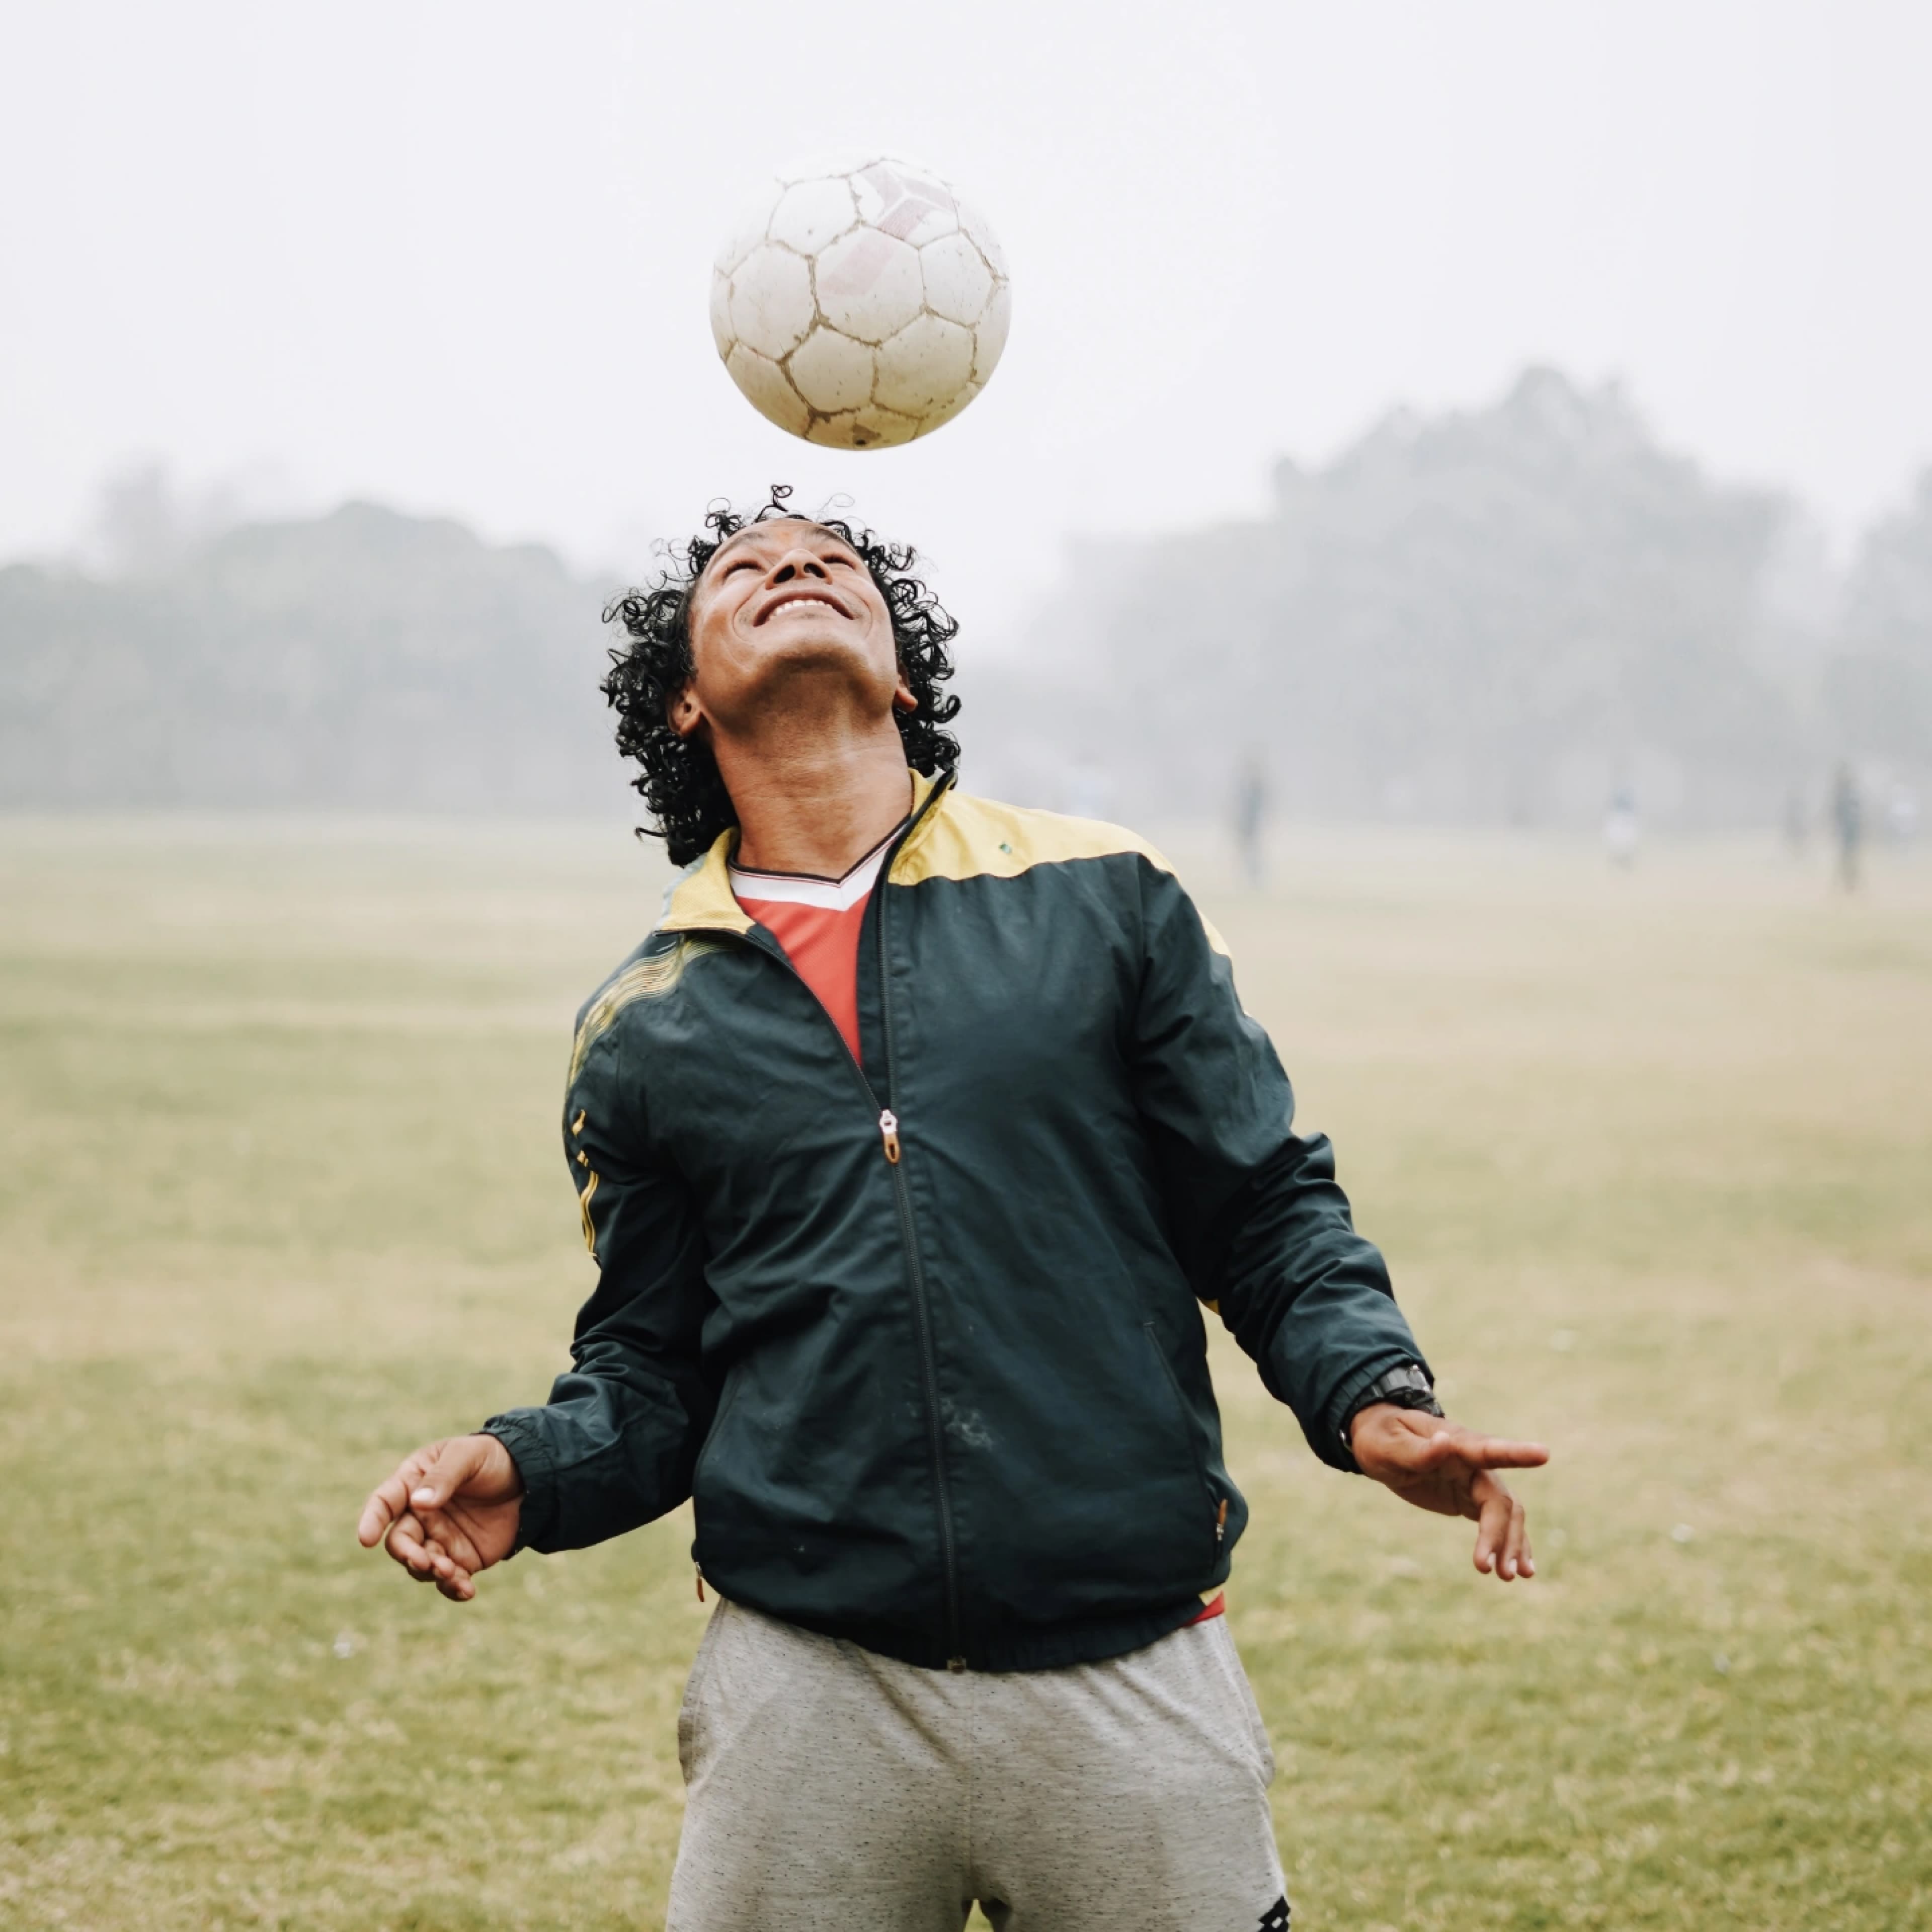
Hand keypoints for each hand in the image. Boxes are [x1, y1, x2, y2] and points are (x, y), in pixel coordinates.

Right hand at [356, 1433, 524, 1602]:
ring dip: (431, 1571)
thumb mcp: (468, 1455)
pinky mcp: (461, 1558)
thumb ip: (444, 1476)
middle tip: (424, 1560)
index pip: (384, 1502)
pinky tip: (467, 1590)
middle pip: (400, 1541)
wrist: (529, 1478)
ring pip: (420, 1565)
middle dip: (408, 1554)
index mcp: (413, 1483)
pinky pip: (448, 1580)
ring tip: (452, 1571)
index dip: (372, 1520)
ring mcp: (439, 1539)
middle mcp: (420, 1516)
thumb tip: (419, 1502)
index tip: (367, 1539)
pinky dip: (453, 1588)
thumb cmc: (491, 1458)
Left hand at [1349, 1404, 1548, 1580]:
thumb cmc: (1382, 1437)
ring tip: (1508, 1576)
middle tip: (1488, 1569)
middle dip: (1499, 1534)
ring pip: (1506, 1513)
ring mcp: (1474, 1481)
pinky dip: (1510, 1544)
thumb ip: (1417, 1450)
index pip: (1488, 1449)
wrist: (1380, 1440)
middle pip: (1498, 1499)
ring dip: (1510, 1544)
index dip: (1516, 1452)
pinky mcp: (1470, 1498)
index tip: (1543, 1454)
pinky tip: (1519, 1570)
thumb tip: (1446, 1442)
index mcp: (1455, 1442)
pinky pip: (1499, 1522)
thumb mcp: (1388, 1445)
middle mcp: (1472, 1462)